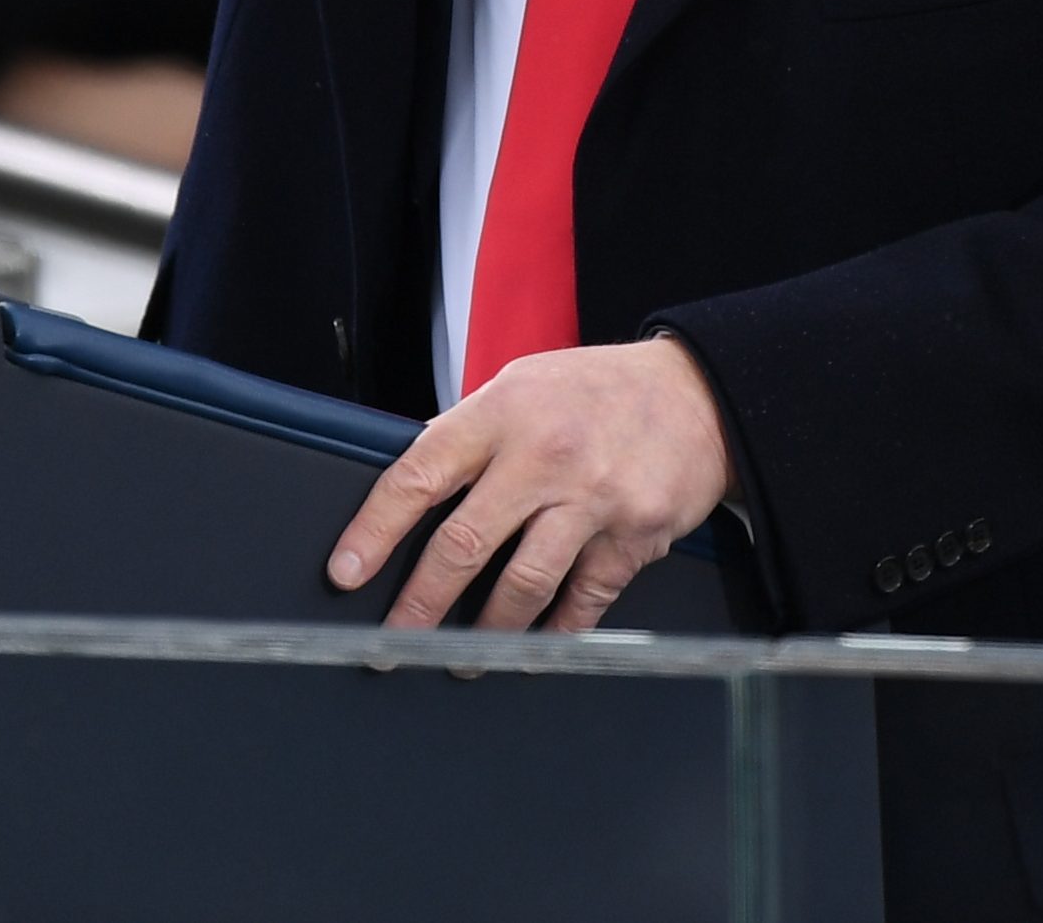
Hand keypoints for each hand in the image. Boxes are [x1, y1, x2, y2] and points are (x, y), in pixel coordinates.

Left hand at [328, 337, 734, 635]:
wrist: (696, 393)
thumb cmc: (595, 391)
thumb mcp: (523, 385)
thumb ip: (471, 434)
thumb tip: (412, 489)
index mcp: (503, 411)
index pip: (422, 474)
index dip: (376, 529)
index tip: (345, 572)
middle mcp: (544, 456)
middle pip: (464, 544)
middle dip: (420, 604)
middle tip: (391, 643)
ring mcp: (591, 501)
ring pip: (522, 586)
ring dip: (486, 635)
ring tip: (463, 658)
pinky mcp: (632, 539)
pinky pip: (582, 604)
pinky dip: (554, 635)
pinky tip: (534, 650)